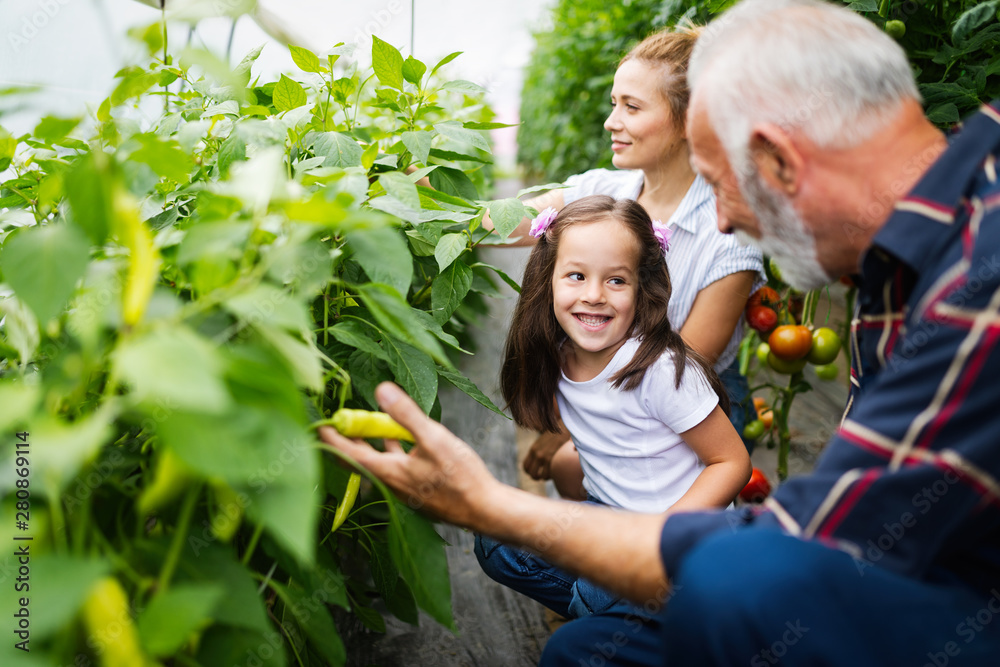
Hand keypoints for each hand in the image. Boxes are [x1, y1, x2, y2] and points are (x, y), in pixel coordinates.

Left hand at [318, 382, 498, 526]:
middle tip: (342, 417)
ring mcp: (402, 488)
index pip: (348, 453)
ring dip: (371, 443)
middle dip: (349, 437)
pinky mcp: (415, 489)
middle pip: (359, 458)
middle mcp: (390, 483)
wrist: (484, 510)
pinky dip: (390, 450)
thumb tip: (382, 390)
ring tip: (368, 422)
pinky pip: (393, 466)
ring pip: (377, 462)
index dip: (331, 437)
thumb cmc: (461, 478)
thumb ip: (406, 415)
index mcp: (388, 472)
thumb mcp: (434, 439)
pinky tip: (400, 439)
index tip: (319, 422)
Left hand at [523, 429, 571, 479]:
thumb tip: (538, 460)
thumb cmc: (557, 434)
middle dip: (536, 477)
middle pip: (530, 473)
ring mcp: (543, 457)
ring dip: (544, 477)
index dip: (530, 472)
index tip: (536, 472)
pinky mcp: (551, 459)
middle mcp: (536, 453)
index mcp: (533, 449)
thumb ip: (539, 450)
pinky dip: (551, 477)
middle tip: (542, 476)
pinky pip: (547, 475)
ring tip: (549, 474)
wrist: (564, 427)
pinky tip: (555, 472)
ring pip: (539, 476)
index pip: (525, 466)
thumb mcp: (543, 441)